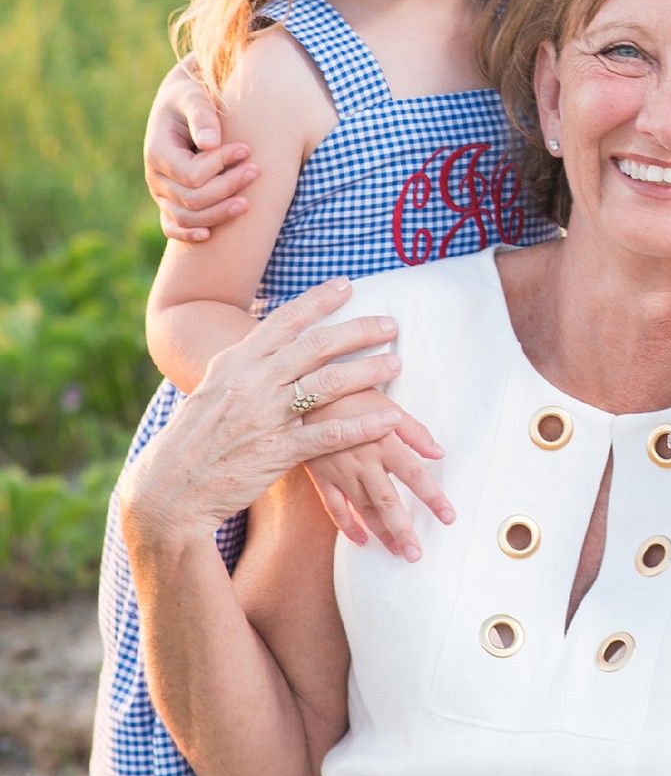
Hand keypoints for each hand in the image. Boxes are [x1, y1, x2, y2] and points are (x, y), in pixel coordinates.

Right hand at [119, 281, 404, 557]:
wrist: (168, 490)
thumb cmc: (192, 441)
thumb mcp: (212, 391)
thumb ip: (242, 367)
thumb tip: (265, 342)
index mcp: (235, 362)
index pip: (284, 321)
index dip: (318, 301)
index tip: (347, 285)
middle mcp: (251, 382)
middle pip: (316, 345)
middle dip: (358, 330)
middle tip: (390, 324)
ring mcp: (265, 416)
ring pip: (329, 383)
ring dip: (368, 371)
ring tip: (396, 364)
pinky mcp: (277, 452)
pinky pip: (331, 434)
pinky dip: (363, 425)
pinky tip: (389, 419)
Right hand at [144, 59, 258, 242]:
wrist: (181, 104)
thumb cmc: (190, 96)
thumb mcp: (193, 96)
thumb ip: (201, 115)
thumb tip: (211, 142)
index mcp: (158, 152)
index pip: (192, 174)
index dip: (221, 166)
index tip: (247, 149)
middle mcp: (155, 177)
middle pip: (192, 199)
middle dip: (227, 187)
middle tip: (257, 171)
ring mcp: (161, 192)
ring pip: (186, 217)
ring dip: (219, 213)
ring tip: (248, 203)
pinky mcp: (169, 201)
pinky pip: (172, 226)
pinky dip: (189, 234)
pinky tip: (210, 234)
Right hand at [304, 406, 451, 560]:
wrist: (306, 394)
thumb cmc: (352, 395)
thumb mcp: (387, 406)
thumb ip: (415, 431)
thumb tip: (439, 452)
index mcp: (383, 443)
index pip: (414, 475)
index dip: (432, 497)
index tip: (449, 517)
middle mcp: (363, 462)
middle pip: (387, 501)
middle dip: (403, 530)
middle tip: (417, 554)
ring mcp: (340, 473)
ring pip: (363, 509)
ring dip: (381, 533)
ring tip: (398, 552)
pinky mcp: (322, 477)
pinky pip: (335, 507)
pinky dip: (348, 526)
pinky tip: (362, 541)